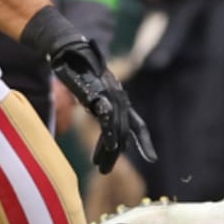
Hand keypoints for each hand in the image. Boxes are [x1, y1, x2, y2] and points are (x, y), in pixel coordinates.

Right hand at [51, 37, 155, 171]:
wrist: (71, 52)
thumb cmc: (80, 72)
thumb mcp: (92, 94)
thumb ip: (99, 109)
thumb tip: (97, 118)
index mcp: (121, 102)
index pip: (138, 126)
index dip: (144, 143)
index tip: (152, 159)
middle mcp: (121, 101)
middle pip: (126, 133)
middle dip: (115, 154)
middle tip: (105, 171)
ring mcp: (113, 98)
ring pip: (118, 130)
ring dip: (109, 152)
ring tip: (102, 168)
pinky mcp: (100, 96)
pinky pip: (107, 120)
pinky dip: (109, 135)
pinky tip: (110, 148)